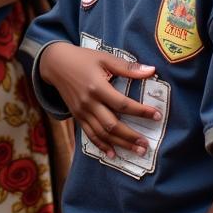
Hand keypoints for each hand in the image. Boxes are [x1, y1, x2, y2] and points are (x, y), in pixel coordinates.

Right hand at [38, 43, 159, 158]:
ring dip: (120, 144)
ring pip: (102, 133)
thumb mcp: (104, 58)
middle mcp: (88, 102)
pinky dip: (101, 145)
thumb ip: (127, 67)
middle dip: (131, 137)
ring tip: (137, 151)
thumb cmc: (82, 58)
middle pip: (112, 125)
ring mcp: (81, 111)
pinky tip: (113, 154)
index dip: (141, 111)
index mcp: (97, 86)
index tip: (157, 116)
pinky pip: (89, 134)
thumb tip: (152, 70)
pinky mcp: (76, 116)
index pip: (122, 104)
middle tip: (147, 144)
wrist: (55, 63)